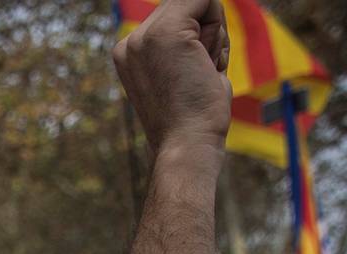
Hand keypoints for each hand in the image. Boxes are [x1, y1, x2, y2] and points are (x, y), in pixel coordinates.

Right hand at [113, 0, 231, 155]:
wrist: (186, 146)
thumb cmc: (194, 118)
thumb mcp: (184, 74)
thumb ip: (187, 43)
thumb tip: (208, 12)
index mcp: (129, 53)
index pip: (176, 18)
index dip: (200, 39)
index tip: (194, 76)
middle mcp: (130, 42)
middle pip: (187, 6)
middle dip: (207, 33)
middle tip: (198, 75)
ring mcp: (144, 36)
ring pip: (198, 2)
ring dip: (213, 35)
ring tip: (199, 74)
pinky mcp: (167, 33)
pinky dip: (217, 27)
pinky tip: (205, 63)